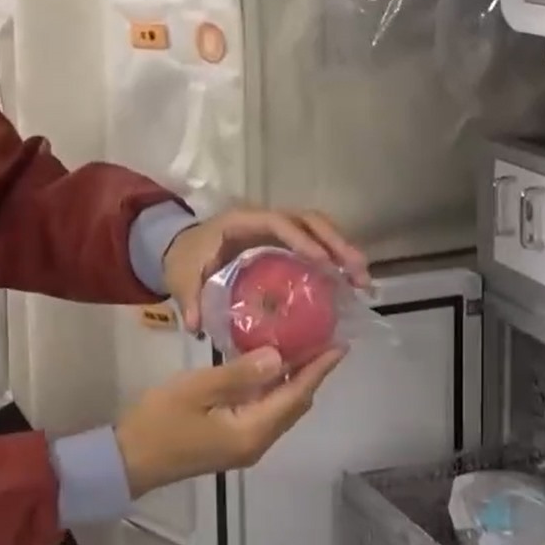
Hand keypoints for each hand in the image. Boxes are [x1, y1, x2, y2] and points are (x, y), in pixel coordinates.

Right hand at [114, 346, 345, 496]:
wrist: (128, 460)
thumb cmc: (160, 422)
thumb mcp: (197, 389)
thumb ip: (240, 373)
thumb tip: (279, 357)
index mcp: (253, 430)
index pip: (296, 395)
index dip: (318, 369)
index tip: (339, 344)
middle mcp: (257, 442)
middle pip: (293, 405)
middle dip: (310, 373)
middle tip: (321, 338)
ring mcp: (244, 446)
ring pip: (279, 410)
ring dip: (292, 381)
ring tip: (299, 346)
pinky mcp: (230, 443)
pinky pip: (263, 413)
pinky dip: (272, 390)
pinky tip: (265, 368)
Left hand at [161, 209, 370, 334]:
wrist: (181, 249)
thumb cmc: (186, 260)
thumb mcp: (182, 279)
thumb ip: (189, 300)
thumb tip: (196, 325)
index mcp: (241, 222)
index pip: (277, 223)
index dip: (302, 239)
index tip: (323, 262)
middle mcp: (265, 219)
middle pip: (309, 221)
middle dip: (337, 244)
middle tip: (358, 274)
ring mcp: (279, 228)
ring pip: (320, 229)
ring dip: (343, 251)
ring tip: (363, 282)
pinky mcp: (287, 242)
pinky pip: (317, 243)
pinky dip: (335, 260)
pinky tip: (350, 286)